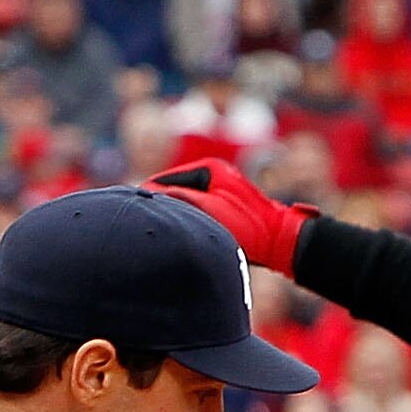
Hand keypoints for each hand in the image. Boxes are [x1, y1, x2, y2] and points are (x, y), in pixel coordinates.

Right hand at [144, 157, 316, 277]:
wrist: (282, 242)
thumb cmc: (249, 227)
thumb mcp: (208, 212)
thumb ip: (179, 200)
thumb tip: (150, 194)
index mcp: (209, 169)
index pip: (166, 179)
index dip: (147, 195)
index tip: (128, 207)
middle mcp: (214, 175)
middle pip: (174, 190)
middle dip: (157, 205)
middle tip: (134, 219)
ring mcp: (220, 189)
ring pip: (183, 201)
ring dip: (170, 214)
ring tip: (150, 228)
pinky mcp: (224, 206)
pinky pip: (195, 210)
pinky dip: (184, 220)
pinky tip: (172, 235)